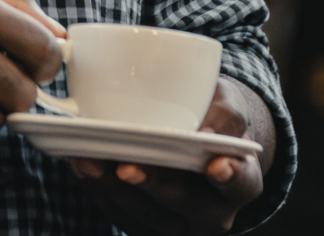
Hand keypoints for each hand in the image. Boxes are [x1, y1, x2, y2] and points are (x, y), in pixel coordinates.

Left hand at [68, 76, 275, 234]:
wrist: (195, 133)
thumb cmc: (209, 113)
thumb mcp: (224, 101)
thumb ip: (223, 112)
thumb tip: (204, 130)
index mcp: (242, 178)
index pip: (241, 183)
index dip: (230, 177)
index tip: (215, 166)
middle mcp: (215, 211)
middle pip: (187, 204)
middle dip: (154, 184)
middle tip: (127, 165)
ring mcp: (181, 224)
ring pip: (149, 215)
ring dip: (116, 189)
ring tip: (89, 160)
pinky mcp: (148, 226)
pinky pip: (123, 216)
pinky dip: (100, 192)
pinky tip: (81, 166)